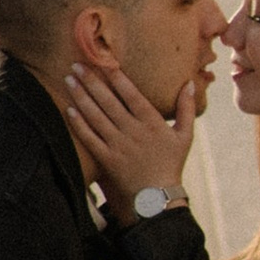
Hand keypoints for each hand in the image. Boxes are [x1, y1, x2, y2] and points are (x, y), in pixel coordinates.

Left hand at [63, 57, 200, 219]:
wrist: (157, 198)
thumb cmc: (172, 164)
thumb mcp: (185, 135)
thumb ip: (186, 108)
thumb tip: (190, 82)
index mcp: (152, 123)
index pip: (132, 95)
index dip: (117, 77)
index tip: (104, 61)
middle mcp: (133, 131)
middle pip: (108, 102)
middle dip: (91, 81)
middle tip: (77, 64)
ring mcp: (118, 146)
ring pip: (96, 117)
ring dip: (81, 97)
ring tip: (69, 80)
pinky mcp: (107, 159)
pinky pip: (90, 139)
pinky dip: (79, 124)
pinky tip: (69, 109)